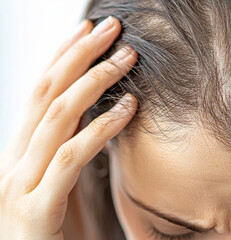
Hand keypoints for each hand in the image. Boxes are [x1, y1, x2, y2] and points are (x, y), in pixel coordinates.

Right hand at [0, 16, 137, 238]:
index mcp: (20, 153)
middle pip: (46, 92)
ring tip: (128, 58)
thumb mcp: (60, 185)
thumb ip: (71, 151)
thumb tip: (98, 116)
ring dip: (95, 80)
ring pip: (57, 115)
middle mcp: (14, 161)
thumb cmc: (52, 233)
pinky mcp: (37, 209)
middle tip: (111, 27)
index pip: (39, 91)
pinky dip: (102, 128)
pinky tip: (129, 109)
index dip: (62, 56)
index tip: (87, 30)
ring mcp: (21, 184)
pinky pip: (71, 157)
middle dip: (79, 53)